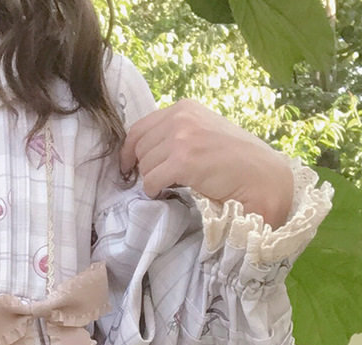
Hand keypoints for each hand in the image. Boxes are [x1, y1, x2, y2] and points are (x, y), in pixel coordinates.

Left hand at [120, 99, 293, 228]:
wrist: (261, 176)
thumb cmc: (234, 158)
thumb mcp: (202, 133)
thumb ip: (175, 134)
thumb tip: (143, 151)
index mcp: (184, 108)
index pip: (139, 128)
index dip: (129, 150)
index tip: (128, 165)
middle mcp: (181, 117)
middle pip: (139, 149)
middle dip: (145, 167)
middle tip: (160, 179)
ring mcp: (181, 138)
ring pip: (144, 166)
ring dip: (153, 180)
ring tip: (174, 183)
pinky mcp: (183, 161)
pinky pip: (151, 181)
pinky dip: (155, 191)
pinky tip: (169, 192)